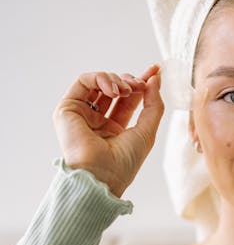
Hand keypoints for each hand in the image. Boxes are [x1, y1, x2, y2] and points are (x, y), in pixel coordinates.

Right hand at [53, 64, 164, 196]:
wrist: (102, 175)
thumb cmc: (124, 162)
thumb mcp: (147, 131)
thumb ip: (154, 104)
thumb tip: (155, 77)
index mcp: (114, 129)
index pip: (128, 99)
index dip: (140, 82)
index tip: (154, 70)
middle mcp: (97, 121)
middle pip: (113, 89)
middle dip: (129, 81)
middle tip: (139, 85)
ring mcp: (82, 114)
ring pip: (98, 82)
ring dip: (116, 80)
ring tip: (125, 90)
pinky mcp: (68, 108)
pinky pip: (84, 81)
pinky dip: (100, 78)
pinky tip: (114, 90)